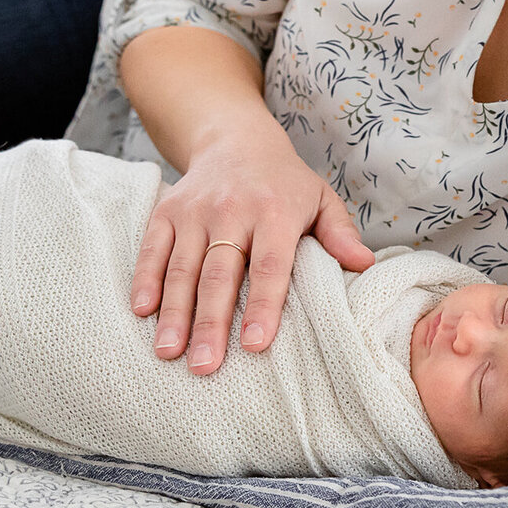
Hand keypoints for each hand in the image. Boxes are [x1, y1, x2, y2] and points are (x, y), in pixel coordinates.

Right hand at [129, 130, 373, 373]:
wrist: (236, 140)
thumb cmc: (285, 183)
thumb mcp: (321, 199)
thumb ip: (340, 234)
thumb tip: (365, 265)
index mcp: (275, 211)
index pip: (270, 266)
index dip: (264, 306)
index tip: (256, 345)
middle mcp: (232, 210)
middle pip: (220, 274)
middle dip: (211, 323)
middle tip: (206, 367)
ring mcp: (195, 211)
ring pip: (183, 267)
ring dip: (175, 313)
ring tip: (169, 353)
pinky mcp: (167, 211)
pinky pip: (152, 249)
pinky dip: (146, 279)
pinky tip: (143, 312)